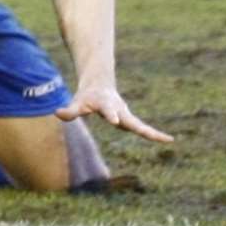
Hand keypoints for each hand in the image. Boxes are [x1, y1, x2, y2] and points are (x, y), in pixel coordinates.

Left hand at [56, 86, 172, 143]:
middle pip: (132, 121)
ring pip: (141, 125)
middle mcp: (120, 110)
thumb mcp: (78, 102)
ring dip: (153, 133)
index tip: (115, 121)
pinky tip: (167, 139)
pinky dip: (154, 134)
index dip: (111, 115)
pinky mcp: (130, 121)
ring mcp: (127, 115)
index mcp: (106, 104)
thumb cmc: (87, 97)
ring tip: (168, 139)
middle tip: (152, 135)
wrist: (100, 85)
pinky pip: (143, 129)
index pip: (108, 111)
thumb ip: (70, 110)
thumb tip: (58, 113)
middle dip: (142, 129)